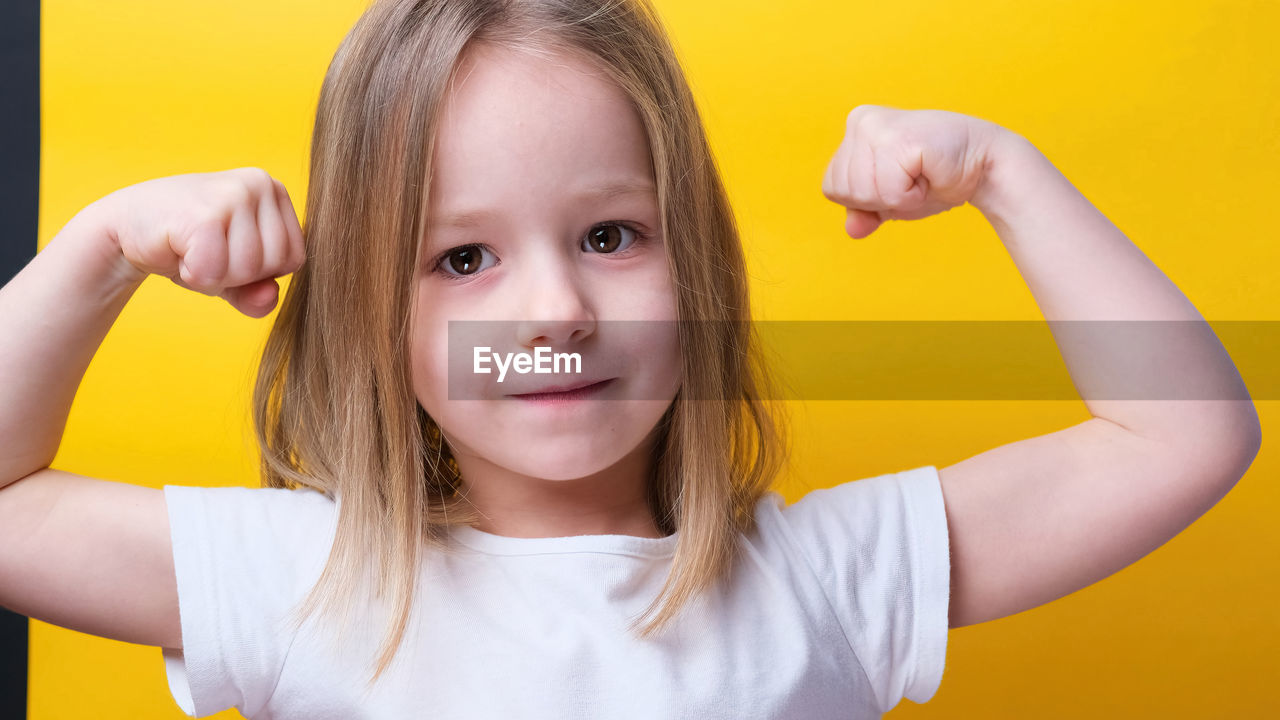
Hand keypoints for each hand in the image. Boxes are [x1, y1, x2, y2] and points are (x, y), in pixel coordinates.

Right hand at [84, 167, 305, 317]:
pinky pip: (215, 271)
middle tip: (205, 250)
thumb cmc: (189, 246)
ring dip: (213, 274)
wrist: (127, 224)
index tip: (227, 250)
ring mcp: (234, 194)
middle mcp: (260, 184)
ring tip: (192, 249)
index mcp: (276, 192)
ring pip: (247, 270)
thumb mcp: (233, 273)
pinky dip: (195, 274)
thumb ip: (258, 293)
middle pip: (274, 265)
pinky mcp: (204, 213)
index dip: (259, 271)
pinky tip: (179, 251)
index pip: (294, 259)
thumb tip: (269, 297)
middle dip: (236, 274)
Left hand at [821, 105, 1007, 238]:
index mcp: (854, 129)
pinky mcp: (898, 139)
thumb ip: (864, 212)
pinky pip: (888, 192)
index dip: (866, 200)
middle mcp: (860, 120)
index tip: (898, 180)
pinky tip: (928, 173)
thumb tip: (852, 230)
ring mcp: (877, 127)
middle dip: (880, 199)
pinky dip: (910, 196)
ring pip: (863, 193)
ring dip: (897, 197)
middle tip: (912, 178)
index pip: (832, 188)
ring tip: (920, 175)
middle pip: (844, 192)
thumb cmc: (935, 179)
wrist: (984, 166)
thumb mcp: (889, 200)